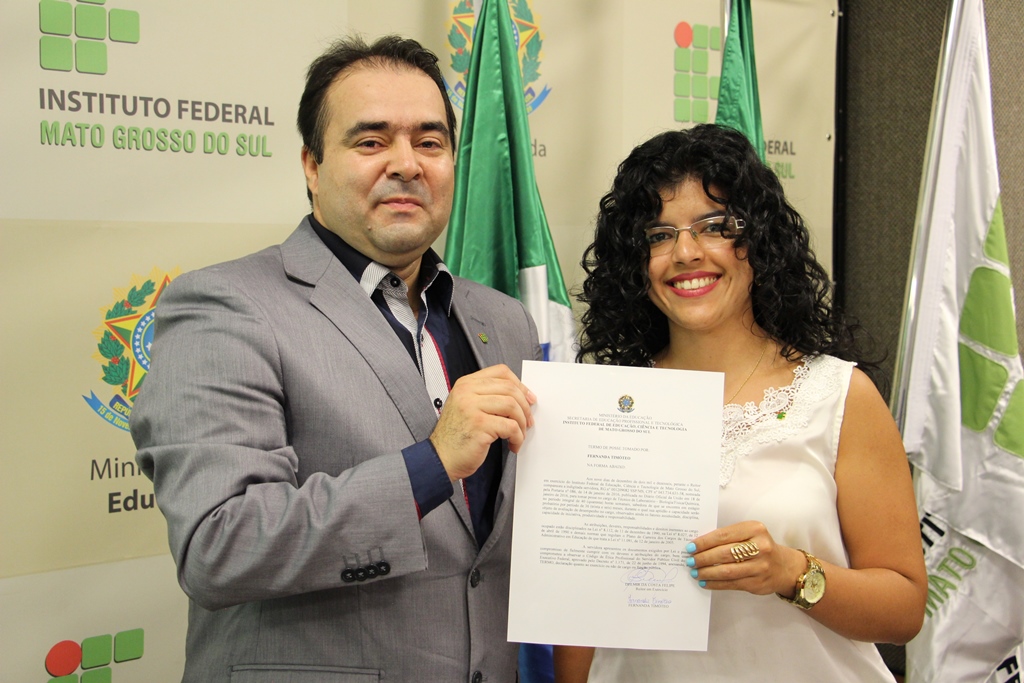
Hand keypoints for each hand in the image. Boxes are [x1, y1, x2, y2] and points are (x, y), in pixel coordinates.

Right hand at [430, 364, 535, 480]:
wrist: (440, 458)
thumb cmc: (457, 436)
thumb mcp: (468, 407)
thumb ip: (488, 397)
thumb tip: (522, 396)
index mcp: (466, 384)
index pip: (501, 372)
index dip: (520, 384)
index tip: (529, 398)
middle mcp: (467, 392)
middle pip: (510, 388)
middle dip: (525, 407)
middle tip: (528, 422)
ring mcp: (472, 407)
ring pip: (512, 405)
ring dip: (522, 423)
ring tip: (520, 435)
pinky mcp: (479, 425)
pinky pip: (510, 426)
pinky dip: (518, 437)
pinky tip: (513, 445)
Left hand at [686, 521, 805, 595]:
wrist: (784, 567)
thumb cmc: (759, 547)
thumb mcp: (749, 534)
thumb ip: (728, 537)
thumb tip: (698, 546)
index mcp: (755, 529)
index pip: (723, 535)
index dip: (704, 542)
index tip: (690, 547)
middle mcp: (760, 547)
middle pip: (723, 554)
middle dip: (703, 558)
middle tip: (690, 561)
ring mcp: (760, 567)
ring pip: (726, 571)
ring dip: (706, 573)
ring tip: (695, 572)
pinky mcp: (758, 583)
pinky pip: (731, 584)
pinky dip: (715, 583)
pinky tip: (705, 582)